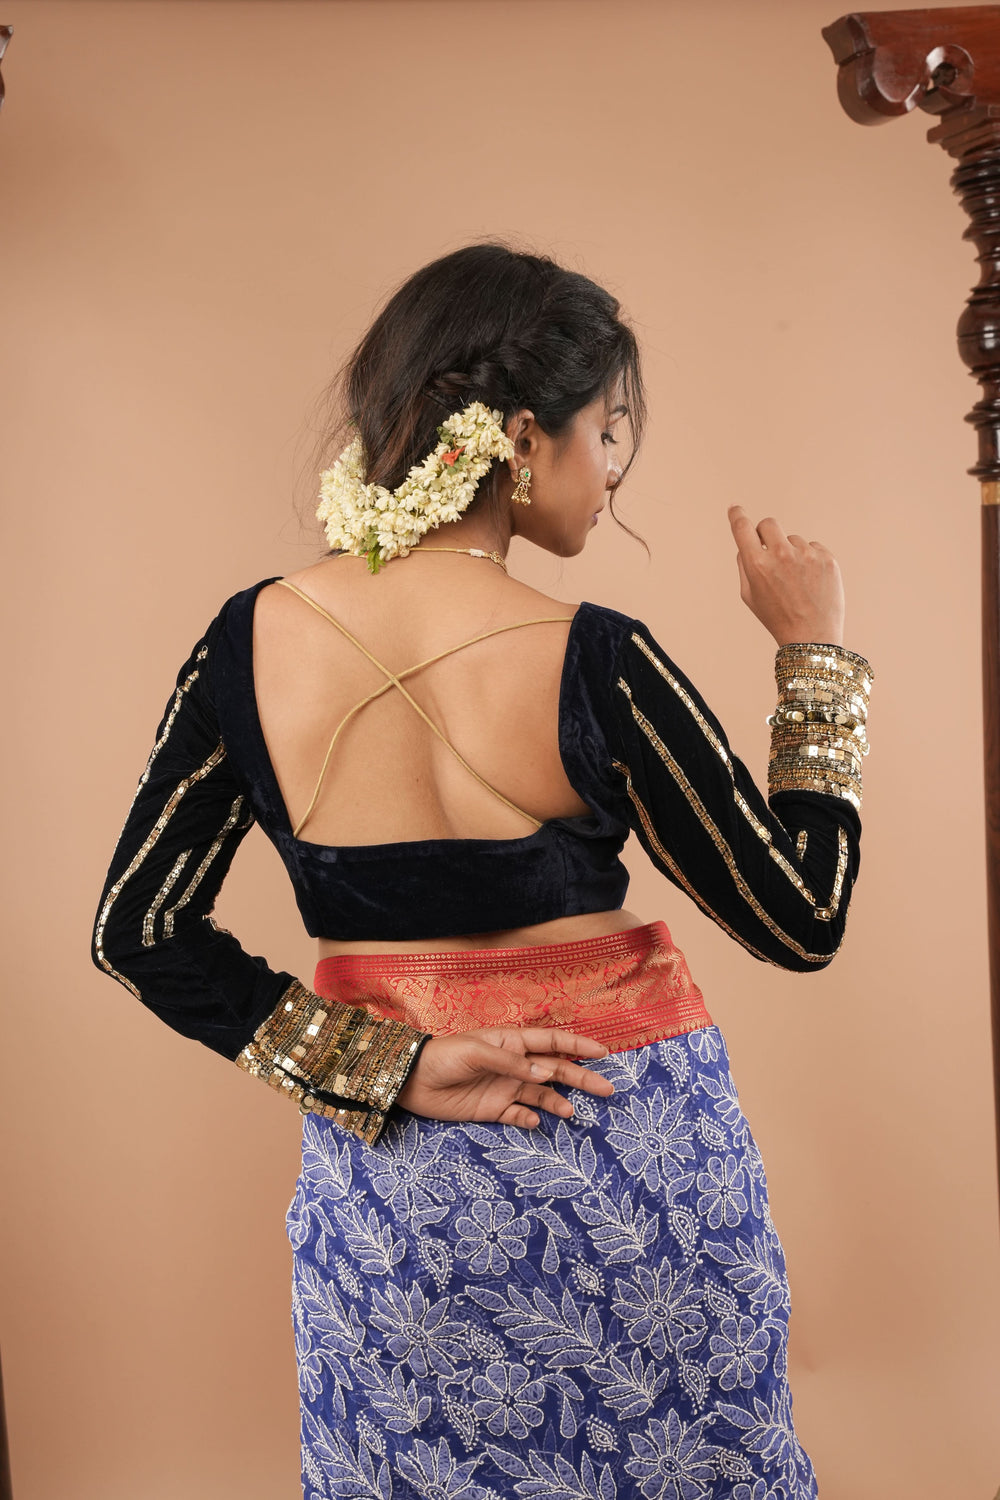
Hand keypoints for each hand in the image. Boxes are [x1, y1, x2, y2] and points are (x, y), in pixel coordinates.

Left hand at [397, 1026, 614, 1129]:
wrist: (412, 1081)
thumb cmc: (444, 1056)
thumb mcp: (477, 1052)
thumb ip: (512, 1062)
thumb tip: (547, 1072)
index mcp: (512, 1042)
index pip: (552, 1041)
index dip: (578, 1045)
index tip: (603, 1052)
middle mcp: (514, 1065)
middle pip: (555, 1070)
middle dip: (581, 1077)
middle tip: (608, 1089)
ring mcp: (505, 1088)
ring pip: (541, 1095)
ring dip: (558, 1102)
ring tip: (572, 1113)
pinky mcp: (493, 1110)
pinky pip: (519, 1115)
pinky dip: (530, 1119)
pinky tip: (538, 1123)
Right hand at [727, 505, 844, 647]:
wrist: (812, 636)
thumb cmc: (777, 617)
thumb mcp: (750, 596)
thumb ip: (745, 565)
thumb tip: (747, 543)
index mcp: (757, 564)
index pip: (742, 527)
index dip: (737, 515)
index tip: (735, 509)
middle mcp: (781, 554)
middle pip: (769, 523)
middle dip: (766, 532)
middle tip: (769, 547)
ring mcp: (806, 554)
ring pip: (793, 539)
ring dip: (791, 552)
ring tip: (796, 581)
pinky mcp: (826, 558)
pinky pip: (813, 548)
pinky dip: (810, 560)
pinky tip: (810, 581)